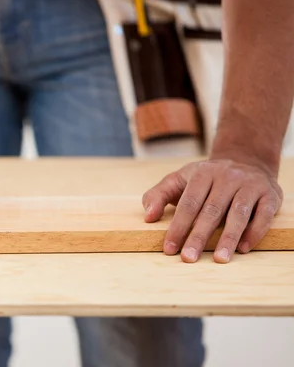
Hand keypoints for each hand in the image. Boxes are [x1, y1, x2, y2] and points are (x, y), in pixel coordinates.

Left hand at [142, 158, 282, 262]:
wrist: (246, 159)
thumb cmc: (205, 178)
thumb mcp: (179, 179)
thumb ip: (158, 195)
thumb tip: (147, 217)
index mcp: (202, 173)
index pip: (188, 203)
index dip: (178, 227)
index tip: (169, 249)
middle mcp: (227, 177)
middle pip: (211, 210)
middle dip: (199, 236)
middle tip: (189, 258)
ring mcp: (250, 185)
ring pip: (238, 214)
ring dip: (228, 238)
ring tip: (219, 259)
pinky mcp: (270, 194)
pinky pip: (263, 215)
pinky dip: (254, 232)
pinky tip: (243, 248)